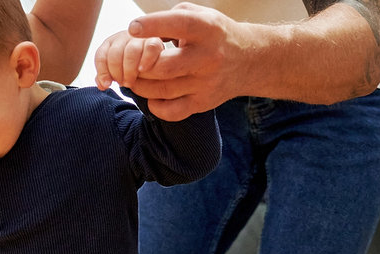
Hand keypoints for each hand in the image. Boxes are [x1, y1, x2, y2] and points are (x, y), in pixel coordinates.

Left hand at [94, 31, 167, 91]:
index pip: (101, 55)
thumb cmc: (129, 68)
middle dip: (116, 72)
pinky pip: (150, 48)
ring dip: (129, 71)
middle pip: (115, 54)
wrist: (151, 62)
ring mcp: (140, 37)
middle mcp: (124, 37)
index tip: (107, 85)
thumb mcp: (115, 71)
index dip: (102, 72)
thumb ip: (105, 77)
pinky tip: (142, 70)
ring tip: (130, 82)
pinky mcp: (155, 41)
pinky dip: (146, 60)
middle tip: (121, 84)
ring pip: (131, 52)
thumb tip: (102, 85)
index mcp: (111, 43)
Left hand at [110, 3, 243, 120]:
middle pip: (165, 67)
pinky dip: (155, 106)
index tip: (132, 27)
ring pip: (163, 91)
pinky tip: (152, 96)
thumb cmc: (214, 34)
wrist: (249, 60)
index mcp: (208, 29)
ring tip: (134, 78)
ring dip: (141, 86)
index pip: (179, 25)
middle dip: (141, 66)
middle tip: (130, 63)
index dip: (153, 26)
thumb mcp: (199, 15)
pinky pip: (172, 112)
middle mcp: (208, 57)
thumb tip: (140, 31)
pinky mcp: (203, 103)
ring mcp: (206, 83)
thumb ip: (171, 18)